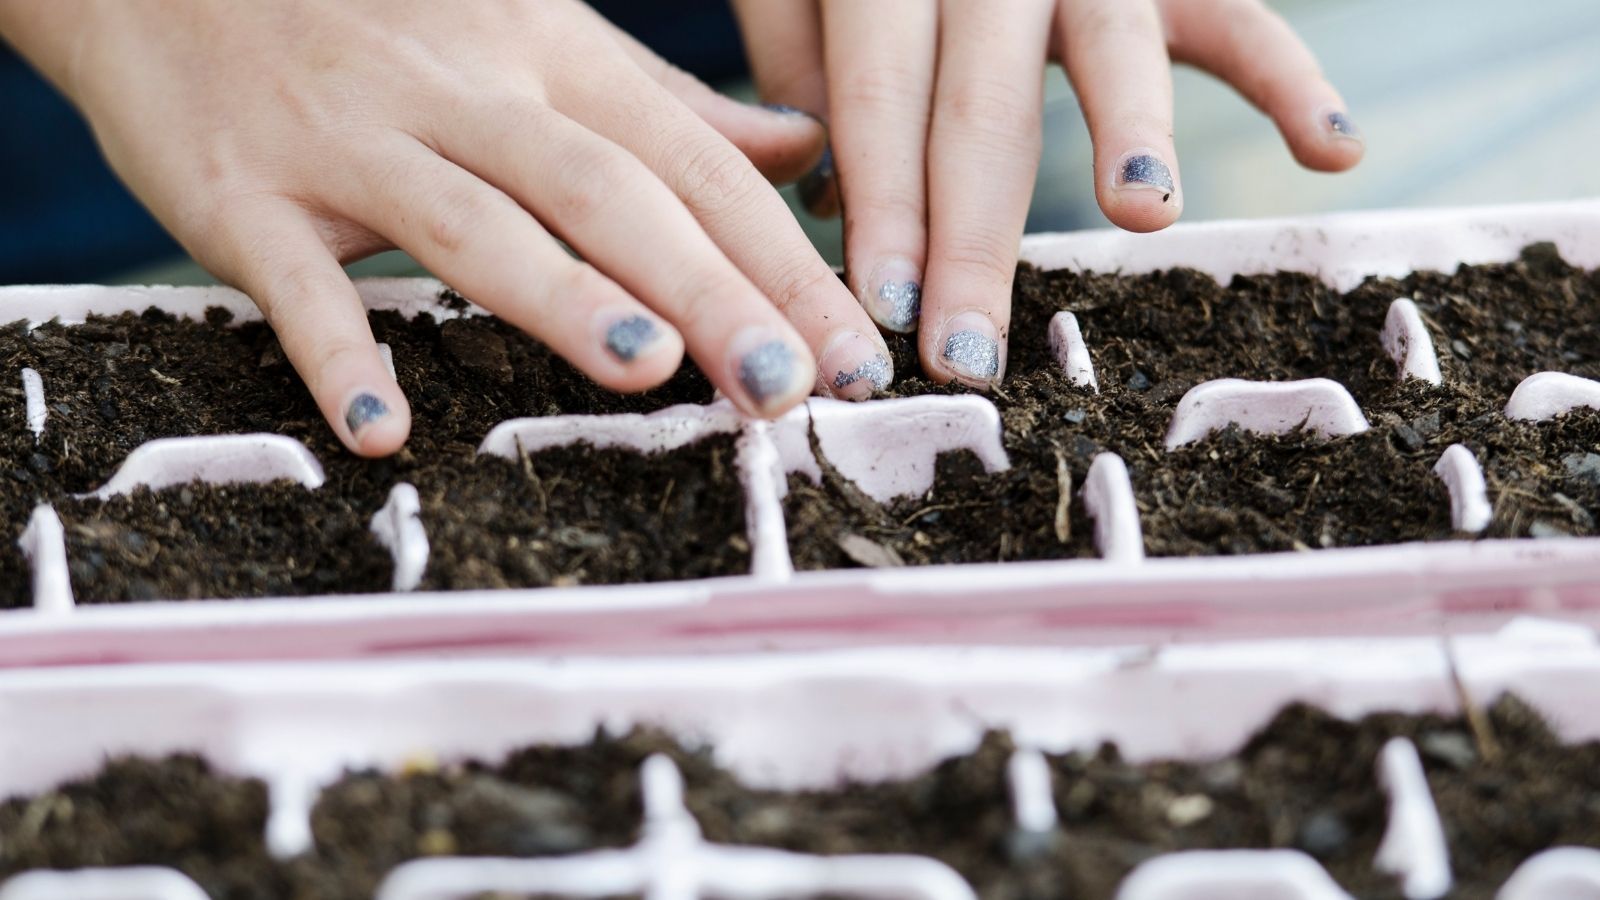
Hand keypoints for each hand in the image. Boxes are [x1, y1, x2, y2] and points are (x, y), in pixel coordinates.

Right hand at [0, 0, 898, 455]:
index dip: (782, 253)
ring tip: (649, 367)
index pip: (691, 159)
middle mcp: (463, 87)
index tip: (855, 347)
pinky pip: (294, 281)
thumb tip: (799, 154)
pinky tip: (384, 429)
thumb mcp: (534, 33)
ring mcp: (350, 138)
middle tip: (791, 382)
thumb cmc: (379, 17)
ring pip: (474, 219)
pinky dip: (337, 353)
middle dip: (710, 286)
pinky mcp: (241, 192)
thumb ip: (666, 107)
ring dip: (560, 295)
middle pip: (606, 190)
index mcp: (547, 49)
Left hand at [733, 0, 1363, 387]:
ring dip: (1129, 131)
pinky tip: (1336, 149)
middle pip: (984, 104)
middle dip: (972, 239)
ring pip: (1113, 48)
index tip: (882, 312)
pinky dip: (1290, 76)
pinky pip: (1238, 17)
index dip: (883, 205)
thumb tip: (829, 190)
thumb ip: (799, 50)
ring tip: (1141, 214)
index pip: (883, 93)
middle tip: (968, 355)